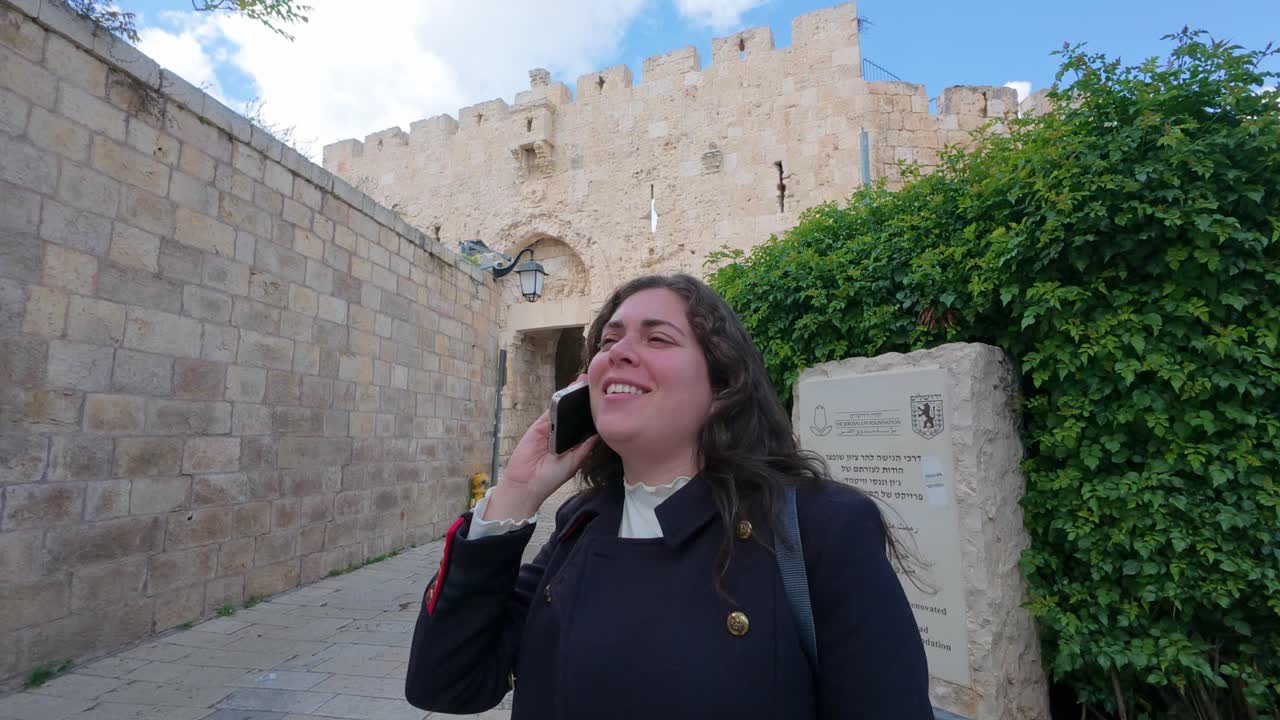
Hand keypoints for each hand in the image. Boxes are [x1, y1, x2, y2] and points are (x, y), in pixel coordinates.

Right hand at [485, 376, 598, 520]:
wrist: (526, 484)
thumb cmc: (551, 477)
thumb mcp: (573, 462)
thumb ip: (585, 447)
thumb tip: (599, 433)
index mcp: (574, 443)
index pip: (585, 425)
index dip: (593, 413)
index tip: (604, 401)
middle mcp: (563, 434)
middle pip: (574, 414)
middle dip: (583, 400)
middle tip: (595, 385)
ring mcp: (550, 429)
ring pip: (561, 410)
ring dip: (570, 396)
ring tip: (582, 382)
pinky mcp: (538, 427)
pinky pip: (548, 413)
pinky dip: (555, 403)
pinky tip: (565, 393)